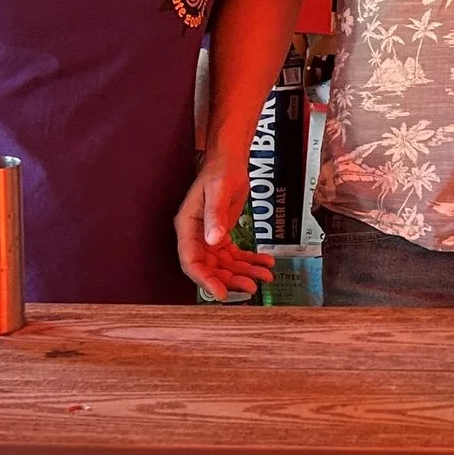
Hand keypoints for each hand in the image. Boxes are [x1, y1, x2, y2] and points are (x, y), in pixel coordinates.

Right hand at [175, 149, 276, 301]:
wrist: (230, 161)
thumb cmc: (220, 171)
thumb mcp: (219, 191)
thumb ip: (216, 215)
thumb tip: (213, 240)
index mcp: (188, 227)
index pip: (191, 261)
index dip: (204, 280)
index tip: (220, 293)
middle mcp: (197, 236)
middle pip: (210, 267)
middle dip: (230, 280)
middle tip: (251, 287)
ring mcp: (209, 237)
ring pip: (225, 265)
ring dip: (244, 273)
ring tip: (265, 276)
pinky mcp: (223, 236)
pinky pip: (235, 255)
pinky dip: (250, 261)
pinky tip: (265, 264)